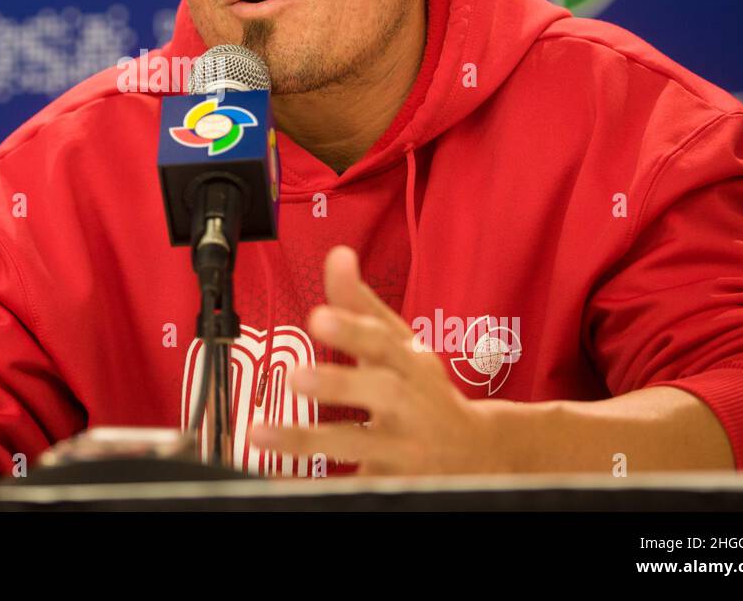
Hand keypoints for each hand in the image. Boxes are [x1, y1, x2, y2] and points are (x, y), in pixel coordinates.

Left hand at [250, 245, 514, 475]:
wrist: (480, 456)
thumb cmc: (426, 393)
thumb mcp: (400, 346)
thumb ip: (361, 305)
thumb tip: (337, 256)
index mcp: (410, 365)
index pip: (383, 341)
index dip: (352, 329)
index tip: (318, 316)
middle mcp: (410, 405)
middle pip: (381, 392)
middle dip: (340, 383)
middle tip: (297, 375)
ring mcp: (404, 449)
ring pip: (359, 445)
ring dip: (310, 439)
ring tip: (263, 432)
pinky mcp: (393, 483)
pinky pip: (353, 486)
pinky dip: (320, 483)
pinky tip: (284, 480)